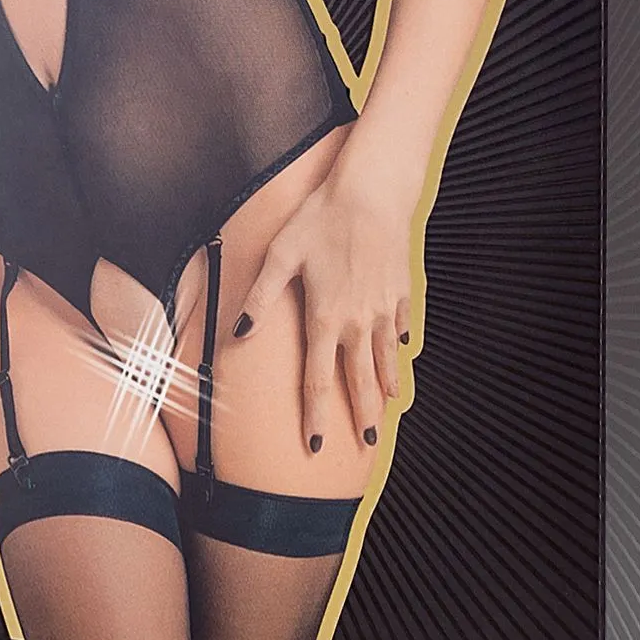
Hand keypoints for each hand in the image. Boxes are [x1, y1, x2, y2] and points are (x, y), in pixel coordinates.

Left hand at [232, 157, 415, 452]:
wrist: (372, 193)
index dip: (316, 415)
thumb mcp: (281, 255)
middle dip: (361, 416)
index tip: (317, 445)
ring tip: (386, 412)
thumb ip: (260, 298)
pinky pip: (401, 329)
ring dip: (384, 389)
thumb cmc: (321, 219)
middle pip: (359, 380)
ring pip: (385, 360)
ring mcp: (384, 309)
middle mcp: (358, 322)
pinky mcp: (401, 292)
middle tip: (366, 445)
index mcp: (325, 317)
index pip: (317, 379)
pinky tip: (400, 356)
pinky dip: (400, 348)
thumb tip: (237, 334)